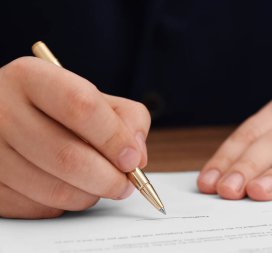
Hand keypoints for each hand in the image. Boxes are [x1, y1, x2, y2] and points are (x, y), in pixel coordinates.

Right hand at [0, 57, 150, 217]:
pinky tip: (68, 186)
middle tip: (126, 184)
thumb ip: (127, 118)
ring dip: (90, 195)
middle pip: (67, 157)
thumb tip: (137, 157)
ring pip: (54, 190)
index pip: (81, 107)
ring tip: (99, 184)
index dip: (114, 138)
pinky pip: (38, 208)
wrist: (6, 116)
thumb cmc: (57, 108)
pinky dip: (64, 204)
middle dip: (109, 179)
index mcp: (32, 78)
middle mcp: (2, 111)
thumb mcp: (91, 96)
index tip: (133, 159)